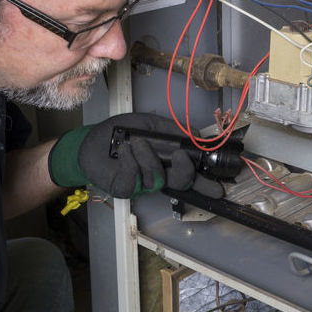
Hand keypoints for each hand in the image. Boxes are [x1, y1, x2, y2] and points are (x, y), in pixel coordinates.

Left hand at [48, 113, 222, 198]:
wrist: (92, 140)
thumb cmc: (121, 132)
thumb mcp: (150, 124)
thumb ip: (173, 129)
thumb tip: (196, 132)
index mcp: (167, 162)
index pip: (191, 176)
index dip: (205, 184)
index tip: (219, 188)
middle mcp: (158, 175)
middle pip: (180, 182)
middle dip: (185, 172)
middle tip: (181, 157)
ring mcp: (142, 184)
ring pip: (157, 178)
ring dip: (148, 157)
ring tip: (137, 143)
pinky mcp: (125, 188)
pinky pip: (134, 178)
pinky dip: (130, 160)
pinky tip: (124, 150)